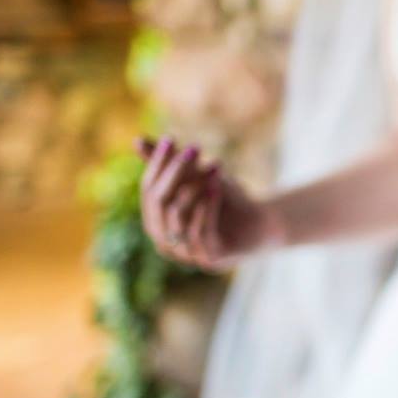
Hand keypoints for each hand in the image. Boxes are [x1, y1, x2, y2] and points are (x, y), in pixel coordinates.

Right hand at [137, 137, 282, 270]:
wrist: (260, 225)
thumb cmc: (223, 201)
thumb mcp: (196, 180)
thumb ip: (169, 164)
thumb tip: (137, 141)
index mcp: (156, 223)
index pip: (147, 190)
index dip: (157, 164)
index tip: (171, 139)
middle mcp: (165, 242)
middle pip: (159, 203)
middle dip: (175, 172)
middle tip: (193, 148)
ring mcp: (186, 253)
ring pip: (178, 215)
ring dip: (196, 186)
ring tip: (215, 165)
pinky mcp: (209, 258)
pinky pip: (199, 230)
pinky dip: (207, 205)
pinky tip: (217, 185)